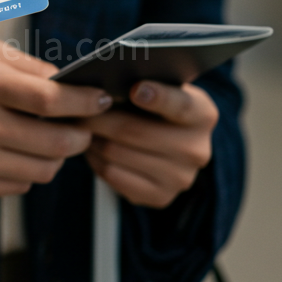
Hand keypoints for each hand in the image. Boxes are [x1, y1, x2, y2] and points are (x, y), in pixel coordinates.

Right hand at [0, 40, 111, 197]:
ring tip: (48, 138)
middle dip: (79, 135)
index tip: (100, 100)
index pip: (51, 100)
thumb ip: (26, 68)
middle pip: (55, 143)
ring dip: (55, 156)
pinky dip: (26, 170)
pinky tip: (14, 151)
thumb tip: (72, 86)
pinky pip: (16, 186)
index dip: (85, 103)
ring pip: (41, 170)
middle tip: (81, 125)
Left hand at [83, 81, 217, 207]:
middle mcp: (197, 149)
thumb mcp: (158, 89)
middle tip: (78, 109)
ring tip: (81, 126)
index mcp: (203, 115)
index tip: (135, 89)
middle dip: (101, 118)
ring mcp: (180, 177)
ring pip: (117, 153)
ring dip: (93, 138)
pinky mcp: (160, 197)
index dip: (158, 97)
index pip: (182, 106)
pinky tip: (91, 147)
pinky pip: (112, 174)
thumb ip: (140, 84)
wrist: (166, 144)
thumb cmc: (154, 108)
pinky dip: (95, 159)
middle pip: (137, 131)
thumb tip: (105, 85)